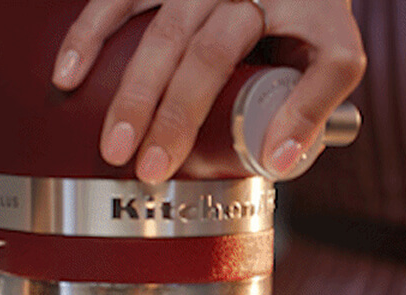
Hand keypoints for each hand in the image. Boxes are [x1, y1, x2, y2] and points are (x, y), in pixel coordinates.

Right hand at [51, 0, 365, 182]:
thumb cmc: (310, 17)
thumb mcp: (336, 57)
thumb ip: (316, 108)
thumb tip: (276, 161)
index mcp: (280, 7)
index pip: (245, 62)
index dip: (234, 112)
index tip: (213, 162)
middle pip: (196, 52)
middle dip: (168, 115)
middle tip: (150, 168)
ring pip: (157, 31)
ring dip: (131, 90)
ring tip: (113, 145)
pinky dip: (89, 36)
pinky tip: (68, 74)